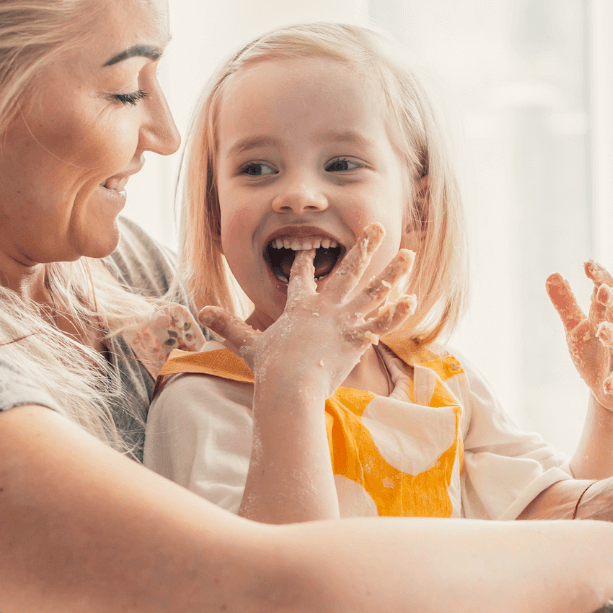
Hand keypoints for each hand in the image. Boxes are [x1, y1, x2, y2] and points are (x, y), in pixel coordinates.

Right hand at [199, 223, 415, 398]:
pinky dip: (396, 312)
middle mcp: (325, 306)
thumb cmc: (270, 368)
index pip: (301, 277)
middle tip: (377, 226)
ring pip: (373, 290)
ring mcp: (343, 320)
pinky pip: (382, 322)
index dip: (302, 262)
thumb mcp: (247, 345)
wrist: (289, 386)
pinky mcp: (357, 337)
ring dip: (392, 272)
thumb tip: (201, 313)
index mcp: (299, 306)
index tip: (307, 250)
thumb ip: (230, 328)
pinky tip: (412, 298)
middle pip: (347, 269)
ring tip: (408, 255)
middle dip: (363, 246)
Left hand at [546, 261, 612, 413]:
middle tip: (602, 291)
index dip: (599, 277)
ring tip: (602, 330)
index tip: (588, 264)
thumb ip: (565, 303)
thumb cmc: (594, 352)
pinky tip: (607, 385)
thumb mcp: (575, 327)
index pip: (606, 291)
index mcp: (604, 315)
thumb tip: (552, 273)